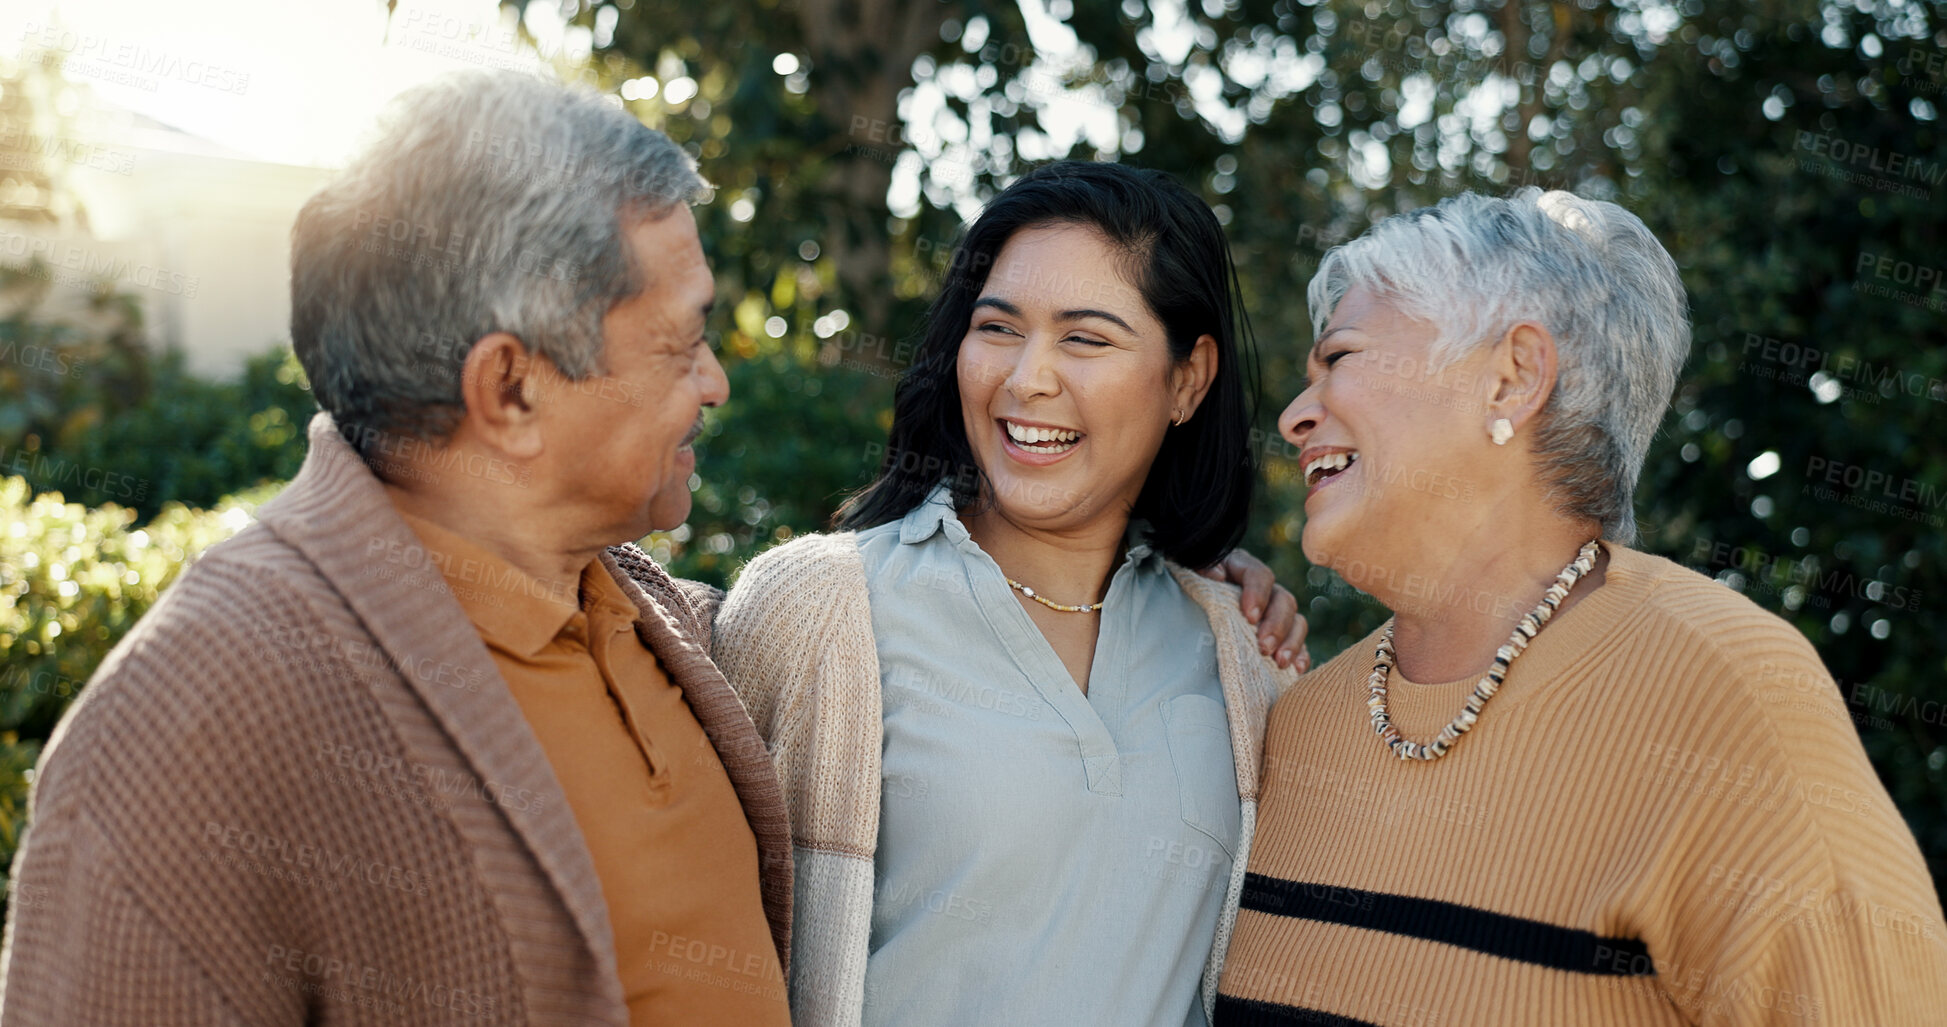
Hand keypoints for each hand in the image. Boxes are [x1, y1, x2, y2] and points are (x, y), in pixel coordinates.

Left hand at [1199, 549, 1308, 671]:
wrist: (1184, 604)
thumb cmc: (1189, 588)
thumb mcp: (1191, 572)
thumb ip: (1202, 569)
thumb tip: (1217, 576)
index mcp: (1242, 568)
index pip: (1260, 575)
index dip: (1258, 594)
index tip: (1250, 616)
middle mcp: (1264, 589)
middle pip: (1284, 600)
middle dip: (1276, 626)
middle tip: (1264, 647)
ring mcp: (1273, 612)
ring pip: (1296, 622)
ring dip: (1291, 642)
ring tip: (1280, 662)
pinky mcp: (1278, 635)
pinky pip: (1298, 644)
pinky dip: (1300, 655)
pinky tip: (1295, 669)